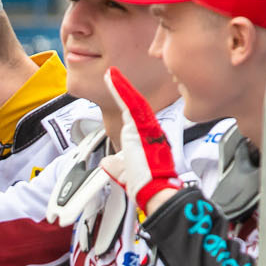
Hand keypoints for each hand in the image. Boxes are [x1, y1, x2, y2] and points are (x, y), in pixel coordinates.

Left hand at [98, 67, 185, 220]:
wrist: (156, 192)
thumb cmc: (149, 185)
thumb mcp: (126, 174)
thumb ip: (116, 166)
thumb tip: (108, 164)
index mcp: (147, 139)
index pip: (134, 116)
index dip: (125, 102)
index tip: (117, 90)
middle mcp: (150, 130)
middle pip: (135, 105)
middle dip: (122, 90)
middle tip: (112, 76)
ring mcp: (148, 127)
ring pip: (133, 102)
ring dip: (121, 87)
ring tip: (111, 74)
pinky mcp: (143, 127)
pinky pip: (131, 104)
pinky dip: (121, 90)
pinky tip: (113, 78)